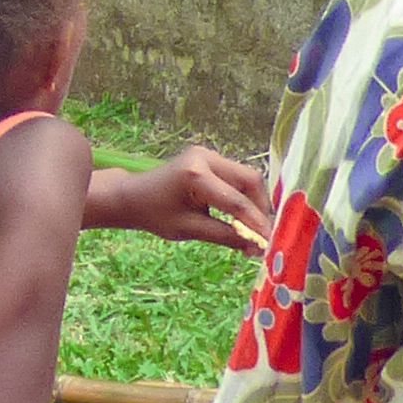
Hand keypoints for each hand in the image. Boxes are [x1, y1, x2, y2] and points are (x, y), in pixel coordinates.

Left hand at [96, 145, 271, 255]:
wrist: (134, 196)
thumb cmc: (155, 214)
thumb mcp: (189, 230)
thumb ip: (225, 236)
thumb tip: (257, 248)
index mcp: (195, 174)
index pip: (236, 201)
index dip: (256, 224)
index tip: (269, 245)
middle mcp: (205, 157)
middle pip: (249, 180)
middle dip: (261, 210)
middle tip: (265, 238)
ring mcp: (208, 155)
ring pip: (247, 178)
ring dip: (255, 205)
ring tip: (256, 233)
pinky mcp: (211, 159)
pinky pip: (237, 178)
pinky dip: (244, 198)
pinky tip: (245, 220)